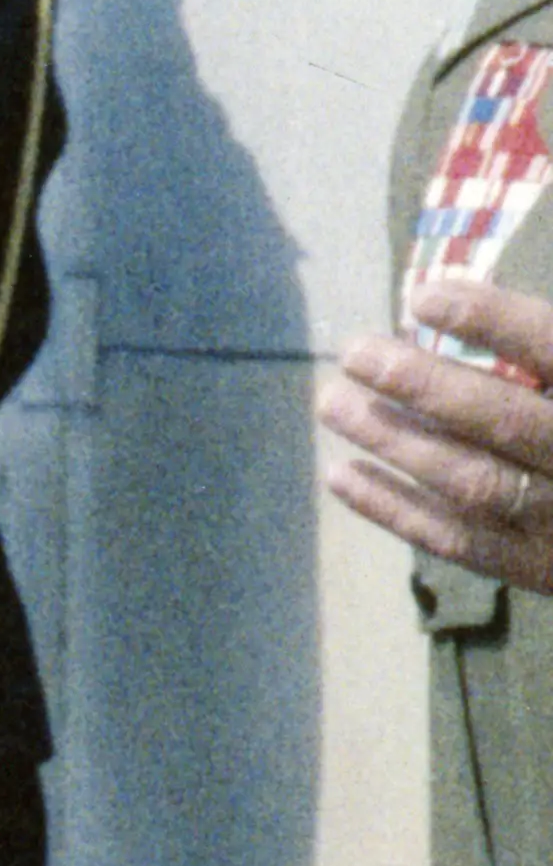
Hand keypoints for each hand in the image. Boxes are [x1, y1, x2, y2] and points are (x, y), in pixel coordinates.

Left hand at [321, 277, 552, 588]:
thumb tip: (455, 299)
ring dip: (395, 441)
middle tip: (356, 352)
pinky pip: (455, 537)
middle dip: (425, 385)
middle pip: (504, 420)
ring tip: (332, 403)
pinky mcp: (534, 568)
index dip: (494, 321)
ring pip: (472, 480)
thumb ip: (541, 348)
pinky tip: (341, 473)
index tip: (422, 298)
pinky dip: (393, 506)